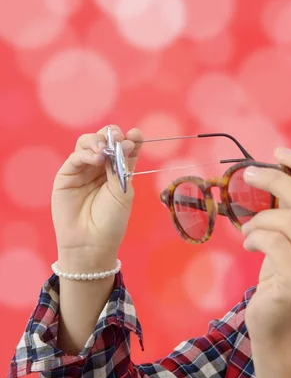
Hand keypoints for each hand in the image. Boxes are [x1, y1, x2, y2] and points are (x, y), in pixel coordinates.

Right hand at [52, 125, 142, 267]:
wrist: (92, 243)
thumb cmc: (111, 221)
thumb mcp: (123, 192)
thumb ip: (122, 167)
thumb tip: (124, 142)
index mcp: (117, 172)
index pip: (123, 149)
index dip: (130, 139)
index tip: (137, 135)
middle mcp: (99, 169)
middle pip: (104, 141)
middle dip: (113, 135)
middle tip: (120, 137)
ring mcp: (82, 171)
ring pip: (87, 144)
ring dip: (98, 141)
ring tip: (106, 149)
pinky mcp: (66, 176)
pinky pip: (75, 157)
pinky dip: (87, 154)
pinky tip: (97, 159)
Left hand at [241, 148, 290, 340]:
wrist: (283, 328)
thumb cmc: (287, 278)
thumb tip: (281, 165)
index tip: (279, 152)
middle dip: (275, 180)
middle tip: (250, 175)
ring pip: (290, 219)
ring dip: (261, 218)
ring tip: (249, 229)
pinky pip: (274, 241)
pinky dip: (255, 236)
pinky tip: (249, 245)